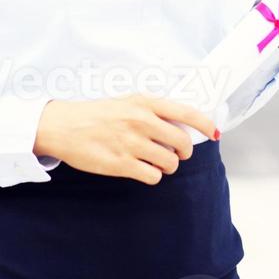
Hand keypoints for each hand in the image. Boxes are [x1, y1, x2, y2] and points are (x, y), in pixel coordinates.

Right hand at [33, 94, 219, 184]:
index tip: (214, 132)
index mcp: (144, 102)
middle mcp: (141, 121)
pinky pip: (153, 176)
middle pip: (182, 142)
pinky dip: (152, 175)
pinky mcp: (121, 164)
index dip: (205, 124)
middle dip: (183, 151)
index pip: (187, 112)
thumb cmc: (97, 113)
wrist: (64, 126)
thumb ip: (153, 110)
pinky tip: (141, 168)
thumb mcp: (127, 101)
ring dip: (167, 165)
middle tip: (175, 152)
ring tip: (154, 160)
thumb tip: (183, 124)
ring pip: (170, 162)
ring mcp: (131, 143)